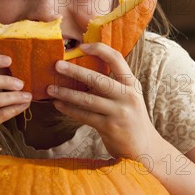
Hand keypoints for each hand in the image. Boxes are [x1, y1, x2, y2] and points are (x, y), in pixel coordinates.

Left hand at [47, 43, 163, 160]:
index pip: (117, 59)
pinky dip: (69, 110)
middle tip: (57, 65)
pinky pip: (84, 116)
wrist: (145, 148)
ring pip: (87, 99)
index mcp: (132, 84)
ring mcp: (118, 112)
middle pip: (98, 79)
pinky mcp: (109, 128)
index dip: (99, 49)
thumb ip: (114, 85)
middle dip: (75, 71)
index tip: (81, 46)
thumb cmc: (131, 119)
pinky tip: (58, 105)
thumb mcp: (129, 97)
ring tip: (50, 88)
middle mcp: (127, 96)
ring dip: (66, 93)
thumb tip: (83, 72)